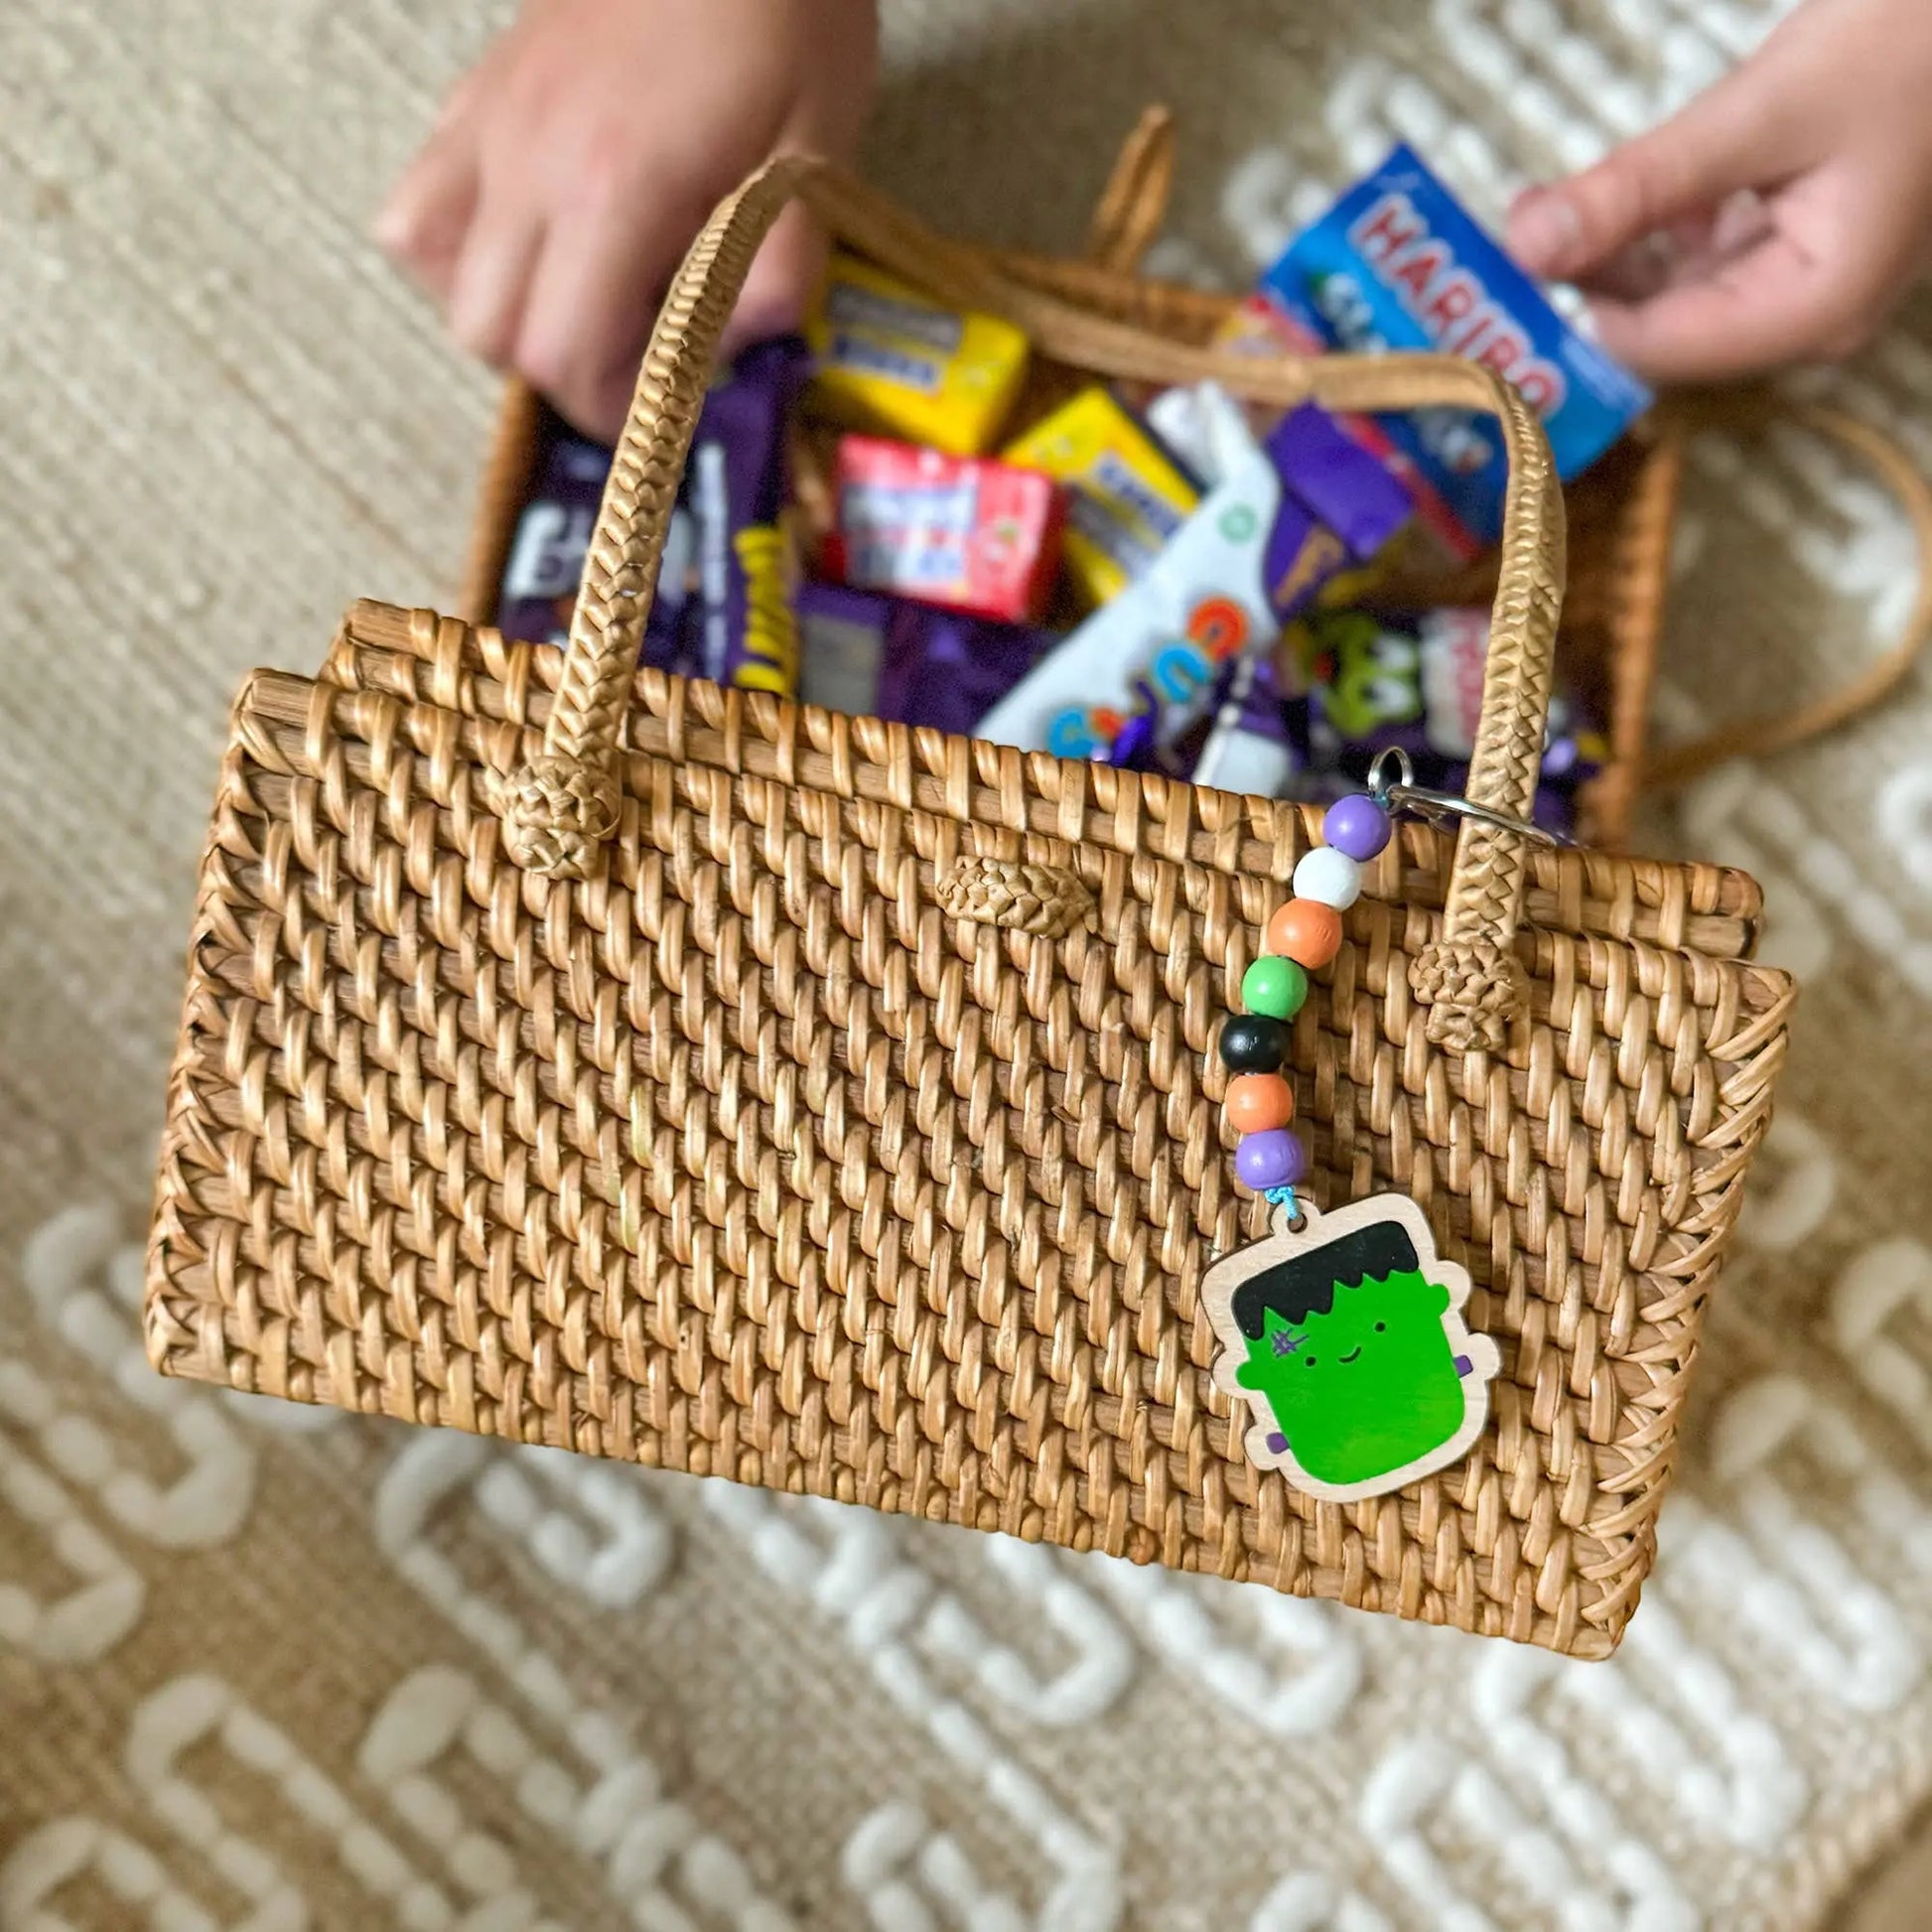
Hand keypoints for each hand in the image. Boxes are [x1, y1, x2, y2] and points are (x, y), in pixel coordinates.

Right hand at [378, 0, 876, 439]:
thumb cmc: (783, 19)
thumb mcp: (815, 156)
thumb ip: (776, 273)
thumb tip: (740, 355)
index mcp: (615, 189)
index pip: (566, 356)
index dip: (614, 412)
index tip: (667, 414)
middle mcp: (529, 163)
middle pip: (494, 333)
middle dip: (565, 374)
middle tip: (641, 364)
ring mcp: (489, 123)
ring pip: (438, 274)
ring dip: (505, 316)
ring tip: (583, 304)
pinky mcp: (476, 93)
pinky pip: (419, 200)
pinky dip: (455, 250)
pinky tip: (527, 247)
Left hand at [1505, 0, 1931, 381]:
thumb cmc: (1907, 40)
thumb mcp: (1757, 114)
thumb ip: (1639, 186)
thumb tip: (1524, 249)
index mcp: (1808, 312)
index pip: (1651, 350)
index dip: (1571, 316)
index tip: (1502, 266)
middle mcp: (1805, 323)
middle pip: (1658, 329)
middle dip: (1584, 282)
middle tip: (1515, 220)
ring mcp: (1802, 290)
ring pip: (1672, 295)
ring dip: (1609, 253)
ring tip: (1543, 204)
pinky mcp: (1795, 252)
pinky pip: (1701, 259)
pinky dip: (1653, 229)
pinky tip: (1620, 189)